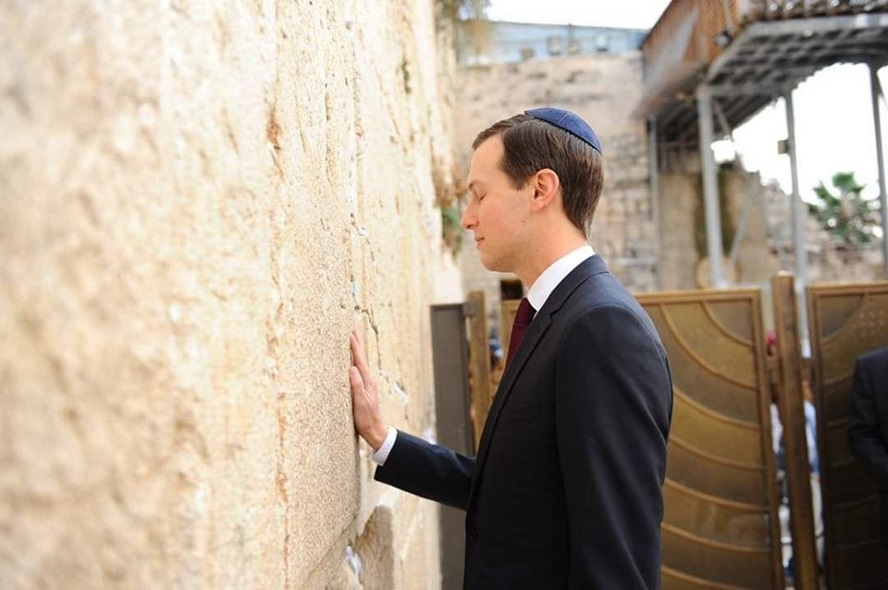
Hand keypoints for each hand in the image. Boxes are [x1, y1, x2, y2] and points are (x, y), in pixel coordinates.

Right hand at [349, 330, 387, 449]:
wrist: (375, 431)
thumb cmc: (366, 418)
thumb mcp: (360, 402)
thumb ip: (356, 385)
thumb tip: (351, 368)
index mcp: (367, 380)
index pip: (359, 359)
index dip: (354, 346)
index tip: (350, 332)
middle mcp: (368, 380)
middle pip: (361, 357)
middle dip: (357, 343)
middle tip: (352, 329)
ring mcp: (366, 384)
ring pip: (360, 363)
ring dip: (356, 351)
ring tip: (352, 341)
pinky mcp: (363, 389)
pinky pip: (358, 371)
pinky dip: (354, 362)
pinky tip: (352, 363)